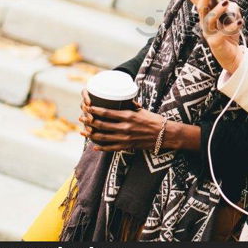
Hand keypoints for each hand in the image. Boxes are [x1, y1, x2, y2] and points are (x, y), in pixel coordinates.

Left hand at [78, 103, 199, 151]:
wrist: (165, 134)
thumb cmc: (154, 120)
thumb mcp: (141, 110)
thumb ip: (130, 106)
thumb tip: (121, 99)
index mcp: (128, 116)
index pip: (107, 112)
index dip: (95, 110)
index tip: (87, 107)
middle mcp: (125, 127)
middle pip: (102, 125)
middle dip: (89, 121)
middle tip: (81, 118)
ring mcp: (125, 138)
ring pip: (103, 137)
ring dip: (91, 134)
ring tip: (83, 132)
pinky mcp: (128, 146)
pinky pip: (111, 148)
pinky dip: (101, 148)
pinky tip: (94, 146)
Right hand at [180, 0, 243, 73]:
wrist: (232, 55)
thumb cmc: (230, 32)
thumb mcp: (233, 16)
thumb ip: (232, 7)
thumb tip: (228, 5)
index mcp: (205, 13)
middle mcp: (203, 22)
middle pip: (200, 7)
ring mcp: (208, 32)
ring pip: (209, 19)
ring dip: (217, 9)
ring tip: (226, 1)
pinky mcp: (215, 43)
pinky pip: (222, 33)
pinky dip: (231, 26)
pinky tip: (239, 21)